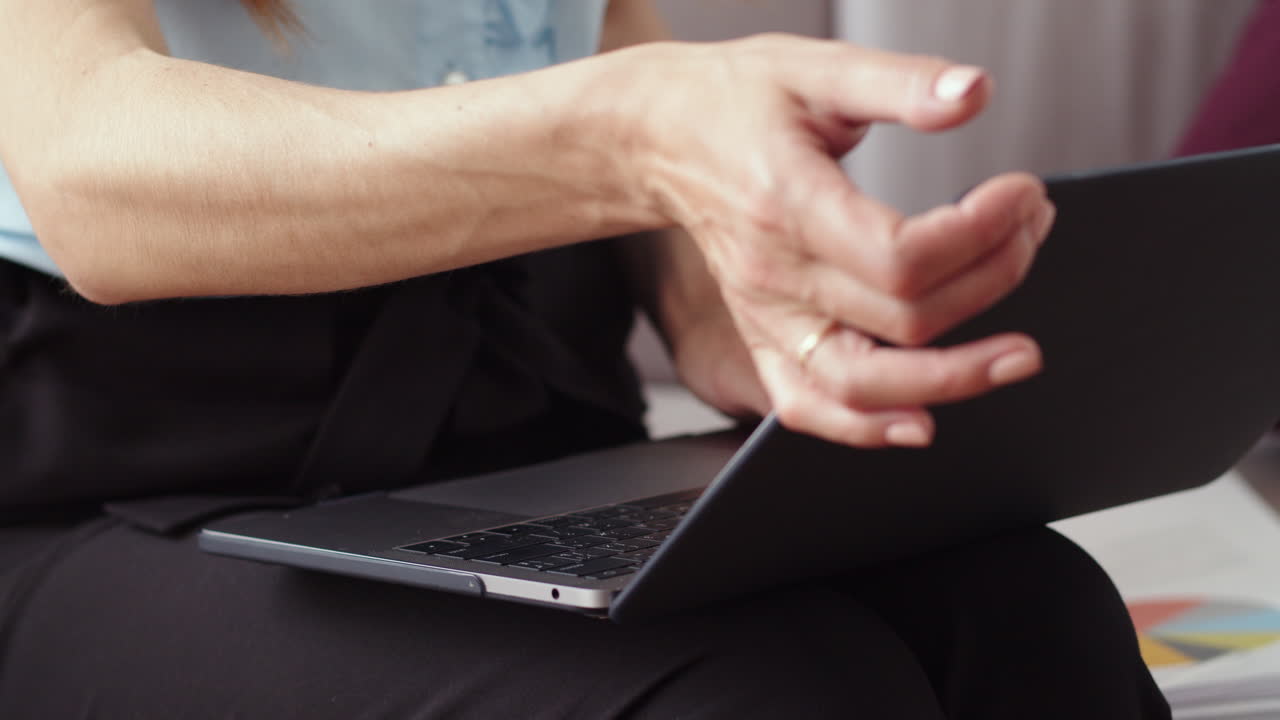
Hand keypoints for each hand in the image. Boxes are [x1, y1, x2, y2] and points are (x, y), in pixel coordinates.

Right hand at [609, 36, 1054, 447]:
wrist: (660, 139)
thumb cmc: (733, 102)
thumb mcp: (814, 68)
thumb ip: (898, 83)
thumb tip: (973, 94)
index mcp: (787, 204)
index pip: (900, 256)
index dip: (980, 234)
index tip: (1021, 195)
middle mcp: (774, 275)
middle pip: (903, 318)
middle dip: (993, 278)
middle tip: (1029, 229)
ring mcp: (766, 317)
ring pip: (862, 384)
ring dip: (951, 380)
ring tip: (1016, 355)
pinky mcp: (763, 337)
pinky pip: (808, 407)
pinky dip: (865, 428)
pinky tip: (920, 422)